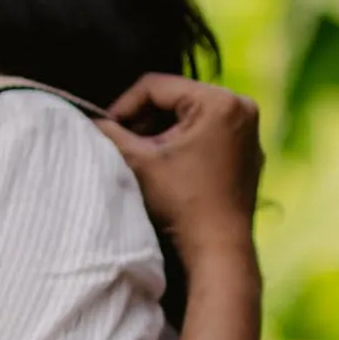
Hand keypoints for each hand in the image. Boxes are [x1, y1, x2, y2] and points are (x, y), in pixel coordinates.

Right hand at [96, 74, 262, 271]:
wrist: (219, 252)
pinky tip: (169, 171)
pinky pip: (211, 138)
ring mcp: (249, 133)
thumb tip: (89, 121)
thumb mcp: (141, 164)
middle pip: (177, 100)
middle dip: (146, 121)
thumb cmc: (182, 206)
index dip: (124, 105)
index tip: (105, 126)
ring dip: (164, 134)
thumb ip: (112, 135)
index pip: (157, 86)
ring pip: (193, 119)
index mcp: (219, 100)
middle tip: (123, 144)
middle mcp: (242, 108)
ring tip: (144, 159)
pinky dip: (187, 147)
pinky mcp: (249, 156)